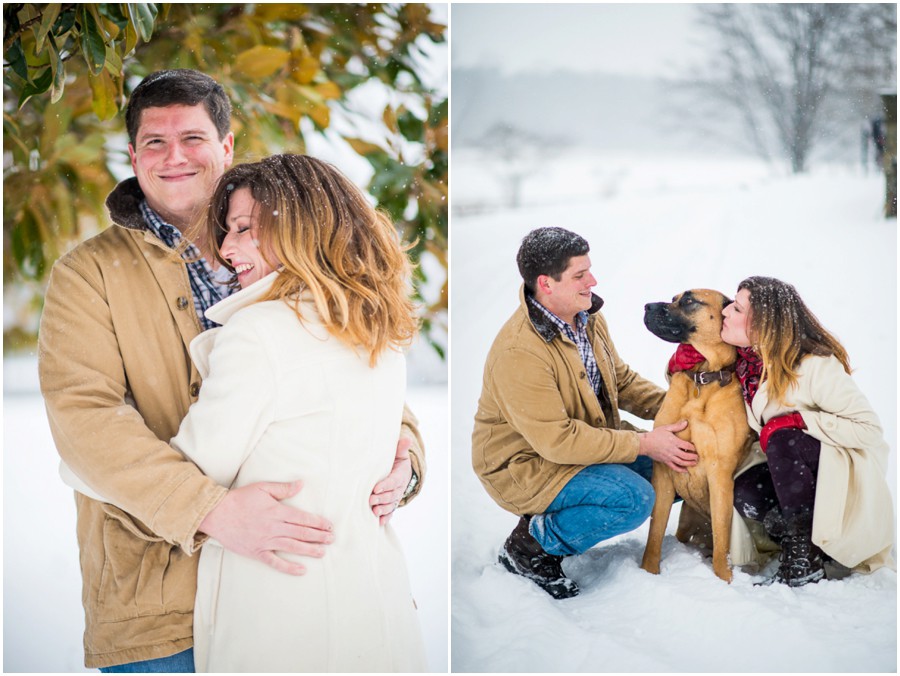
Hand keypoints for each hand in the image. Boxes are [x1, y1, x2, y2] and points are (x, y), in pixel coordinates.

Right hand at [199, 480, 333, 575]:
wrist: (216, 514)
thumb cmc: (240, 499)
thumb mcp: (262, 488)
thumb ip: (283, 488)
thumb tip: (301, 484)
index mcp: (277, 512)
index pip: (303, 518)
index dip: (318, 522)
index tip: (329, 525)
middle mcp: (274, 528)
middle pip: (301, 533)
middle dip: (319, 536)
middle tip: (332, 539)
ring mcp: (266, 541)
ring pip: (292, 547)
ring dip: (309, 550)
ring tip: (322, 552)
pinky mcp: (257, 552)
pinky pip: (275, 562)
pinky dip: (289, 567)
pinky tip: (301, 570)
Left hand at [369, 437, 412, 524]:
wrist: (402, 474)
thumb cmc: (397, 463)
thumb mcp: (400, 455)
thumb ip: (401, 448)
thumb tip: (406, 439)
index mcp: (400, 476)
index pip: (392, 481)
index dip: (385, 485)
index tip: (375, 488)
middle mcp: (398, 489)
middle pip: (390, 495)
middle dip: (381, 498)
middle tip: (371, 500)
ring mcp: (395, 498)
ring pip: (390, 505)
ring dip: (382, 509)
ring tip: (374, 511)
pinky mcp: (391, 504)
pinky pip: (390, 513)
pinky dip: (385, 518)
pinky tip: (379, 522)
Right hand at [638, 420, 697, 472]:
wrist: (645, 443)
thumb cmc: (655, 435)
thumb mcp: (666, 428)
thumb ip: (677, 426)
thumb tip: (686, 422)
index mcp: (674, 442)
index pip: (687, 446)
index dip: (693, 448)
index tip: (696, 448)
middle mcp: (673, 450)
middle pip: (686, 456)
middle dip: (693, 457)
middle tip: (698, 457)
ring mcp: (669, 457)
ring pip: (682, 462)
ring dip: (689, 464)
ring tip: (695, 463)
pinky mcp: (665, 461)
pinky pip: (674, 467)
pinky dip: (681, 470)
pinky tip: (686, 470)